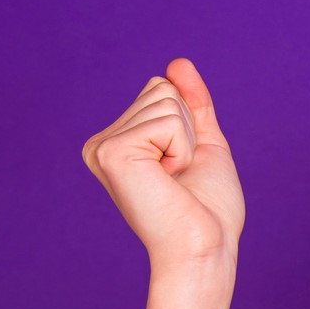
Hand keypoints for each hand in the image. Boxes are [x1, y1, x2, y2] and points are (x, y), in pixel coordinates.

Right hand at [81, 57, 244, 271]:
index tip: (181, 167)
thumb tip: (178, 61)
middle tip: (179, 175)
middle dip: (186, 130)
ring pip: (165, 100)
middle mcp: (102, 142)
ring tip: (173, 179)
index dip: (187, 123)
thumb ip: (192, 103)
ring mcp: (102, 146)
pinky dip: (181, 149)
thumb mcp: (203, 144)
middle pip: (160, 88)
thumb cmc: (207, 208)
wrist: (205, 247)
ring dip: (185, 142)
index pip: (160, 88)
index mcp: (119, 141)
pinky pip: (166, 120)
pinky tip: (168, 179)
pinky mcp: (111, 152)